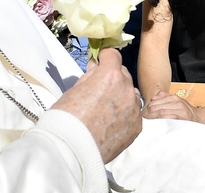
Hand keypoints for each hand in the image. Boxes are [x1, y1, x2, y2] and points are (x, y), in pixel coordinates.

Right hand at [51, 48, 141, 162]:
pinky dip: (125, 115)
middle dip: (113, 78)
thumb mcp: (74, 89)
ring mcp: (134, 108)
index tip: (101, 61)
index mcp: (110, 76)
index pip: (113, 55)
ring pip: (130, 94)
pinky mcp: (136, 126)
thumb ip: (90, 76)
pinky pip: (133, 113)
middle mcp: (127, 89)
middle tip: (100, 89)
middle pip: (123, 74)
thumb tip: (96, 67)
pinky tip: (111, 123)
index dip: (105, 57)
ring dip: (121, 96)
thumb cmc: (67, 119)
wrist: (72, 150)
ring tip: (105, 110)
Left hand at [142, 91, 204, 122]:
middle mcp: (176, 102)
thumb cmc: (187, 112)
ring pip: (160, 113)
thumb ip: (165, 98)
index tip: (141, 115)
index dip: (145, 109)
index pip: (154, 102)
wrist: (202, 119)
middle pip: (155, 107)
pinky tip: (155, 126)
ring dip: (151, 119)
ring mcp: (180, 110)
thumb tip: (153, 98)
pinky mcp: (182, 118)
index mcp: (174, 98)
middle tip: (141, 121)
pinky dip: (160, 122)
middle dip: (146, 114)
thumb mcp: (177, 102)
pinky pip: (167, 119)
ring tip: (146, 124)